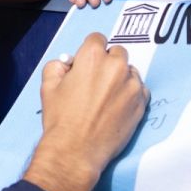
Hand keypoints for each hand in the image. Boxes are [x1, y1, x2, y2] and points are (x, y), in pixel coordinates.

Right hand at [25, 33, 147, 190]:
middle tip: (97, 82)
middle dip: (108, 63)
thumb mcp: (48, 86)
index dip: (91, 51)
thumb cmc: (60, 119)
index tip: (88, 63)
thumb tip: (68, 64)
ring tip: (107, 98)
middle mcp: (116, 67)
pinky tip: (117, 107)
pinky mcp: (141, 103)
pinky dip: (131, 94)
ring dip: (121, 79)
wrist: (76, 151)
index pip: (97, 39)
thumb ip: (58, 66)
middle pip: (117, 53)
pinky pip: (140, 89)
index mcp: (92, 58)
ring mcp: (132, 85)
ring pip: (130, 71)